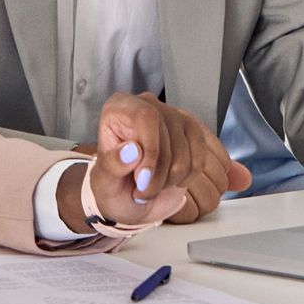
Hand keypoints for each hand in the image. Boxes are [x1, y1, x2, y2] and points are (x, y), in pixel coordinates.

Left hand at [55, 94, 246, 231]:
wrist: (127, 199)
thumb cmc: (113, 186)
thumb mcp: (104, 183)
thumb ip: (112, 166)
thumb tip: (132, 151)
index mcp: (120, 108)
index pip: (146, 117)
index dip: (151, 150)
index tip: (143, 179)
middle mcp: (147, 105)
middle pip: (169, 133)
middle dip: (159, 173)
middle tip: (142, 192)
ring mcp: (172, 116)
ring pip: (186, 148)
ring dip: (173, 178)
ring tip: (153, 188)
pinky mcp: (190, 132)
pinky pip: (199, 155)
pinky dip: (188, 176)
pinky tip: (171, 182)